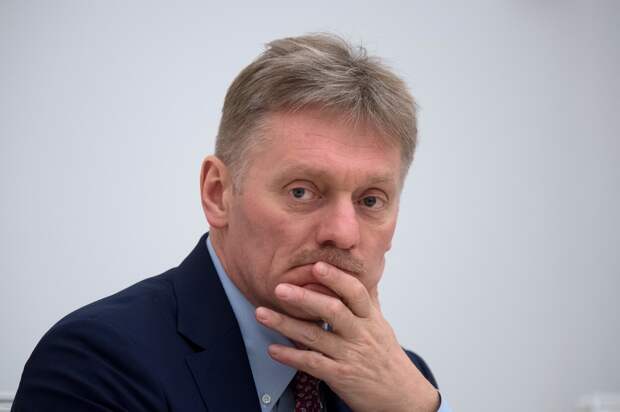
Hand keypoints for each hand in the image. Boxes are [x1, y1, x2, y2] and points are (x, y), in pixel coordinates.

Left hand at [255, 262, 439, 411]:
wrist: (403, 398)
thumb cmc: (388, 359)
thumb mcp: (382, 326)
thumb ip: (369, 300)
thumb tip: (365, 274)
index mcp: (371, 319)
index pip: (356, 292)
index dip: (336, 278)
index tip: (316, 266)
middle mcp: (360, 335)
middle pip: (333, 311)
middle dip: (305, 298)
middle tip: (280, 288)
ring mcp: (350, 356)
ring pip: (316, 336)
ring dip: (286, 324)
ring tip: (262, 313)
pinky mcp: (340, 376)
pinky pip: (312, 364)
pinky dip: (291, 356)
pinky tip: (273, 349)